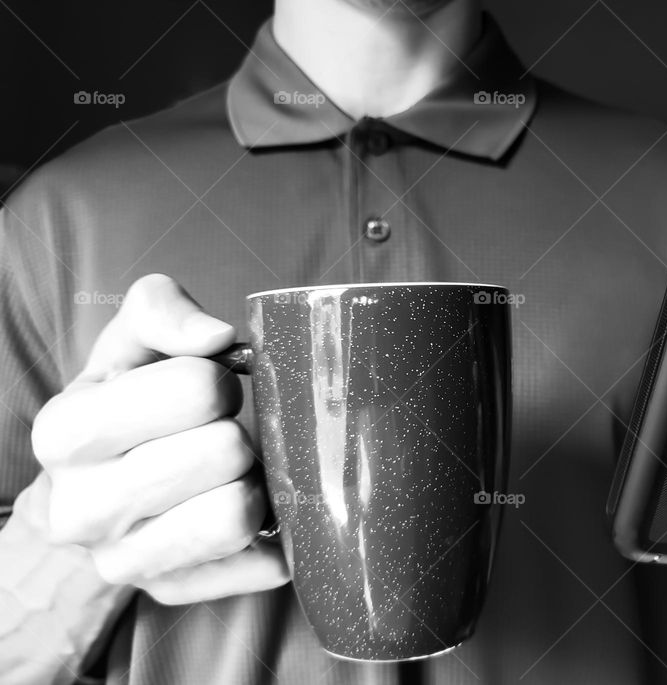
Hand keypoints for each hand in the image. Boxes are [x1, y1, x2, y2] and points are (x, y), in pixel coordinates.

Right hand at [29, 274, 288, 604]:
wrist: (100, 484)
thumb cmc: (128, 398)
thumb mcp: (131, 340)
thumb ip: (163, 311)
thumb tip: (217, 337)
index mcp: (65, 432)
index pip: (196, 389)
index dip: (219, 379)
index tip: (208, 386)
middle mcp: (81, 510)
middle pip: (225, 451)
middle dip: (238, 429)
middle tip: (223, 430)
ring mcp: (125, 563)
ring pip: (240, 514)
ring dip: (258, 480)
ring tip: (236, 469)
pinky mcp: (175, 591)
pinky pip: (264, 562)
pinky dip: (273, 528)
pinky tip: (248, 506)